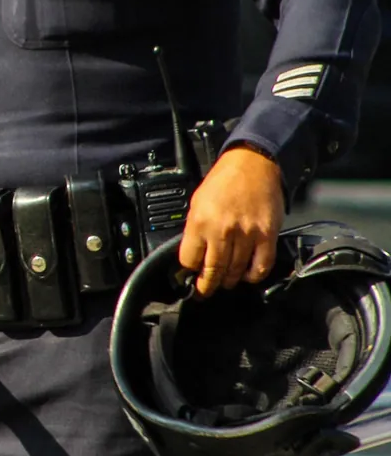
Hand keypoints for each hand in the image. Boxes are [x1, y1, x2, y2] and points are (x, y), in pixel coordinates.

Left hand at [178, 145, 284, 296]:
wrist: (254, 163)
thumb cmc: (224, 180)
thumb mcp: (197, 202)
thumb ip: (194, 230)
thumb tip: (191, 256)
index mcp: (200, 221)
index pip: (189, 260)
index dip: (188, 272)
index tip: (188, 278)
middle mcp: (222, 230)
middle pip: (212, 272)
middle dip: (206, 287)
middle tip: (204, 292)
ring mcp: (246, 234)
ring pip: (235, 272)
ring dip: (229, 282)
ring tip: (225, 282)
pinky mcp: (267, 235)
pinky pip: (260, 266)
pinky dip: (253, 276)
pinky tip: (247, 275)